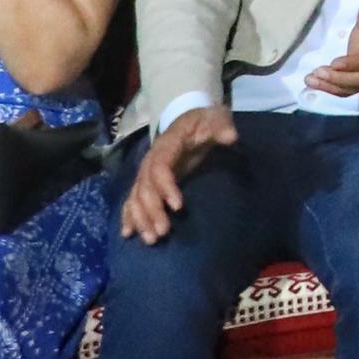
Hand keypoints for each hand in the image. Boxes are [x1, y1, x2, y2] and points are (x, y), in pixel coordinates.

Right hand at [119, 103, 235, 243]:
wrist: (189, 119)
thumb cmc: (204, 122)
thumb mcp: (215, 119)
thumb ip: (221, 128)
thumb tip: (230, 137)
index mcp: (166, 146)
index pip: (160, 168)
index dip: (166, 187)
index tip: (178, 207)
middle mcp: (150, 161)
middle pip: (145, 188)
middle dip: (152, 211)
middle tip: (163, 232)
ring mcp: (146, 173)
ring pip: (136, 198)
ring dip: (141, 219)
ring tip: (151, 239)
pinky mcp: (147, 182)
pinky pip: (132, 200)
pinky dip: (129, 216)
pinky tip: (128, 233)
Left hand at [301, 0, 358, 93]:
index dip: (354, 64)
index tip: (334, 63)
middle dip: (339, 80)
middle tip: (317, 72)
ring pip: (352, 87)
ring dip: (330, 87)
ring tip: (310, 79)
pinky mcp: (356, 72)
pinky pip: (345, 87)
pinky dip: (329, 88)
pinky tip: (313, 82)